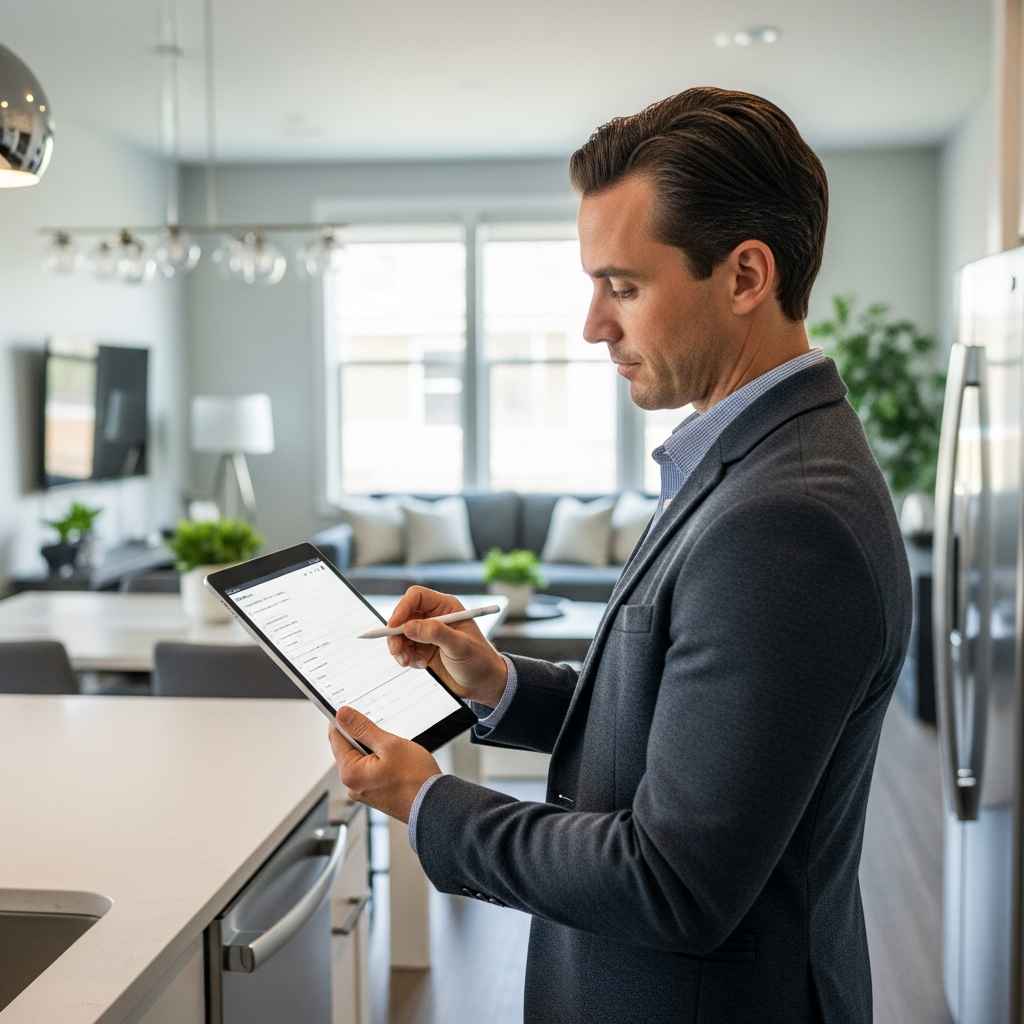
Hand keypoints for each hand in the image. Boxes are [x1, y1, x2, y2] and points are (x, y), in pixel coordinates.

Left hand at [329, 707, 440, 822]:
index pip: (336, 738)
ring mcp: (363, 791)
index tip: (351, 709)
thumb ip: (363, 728)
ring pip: (361, 758)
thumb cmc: (415, 778)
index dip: (342, 720)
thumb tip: (342, 715)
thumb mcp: (389, 745)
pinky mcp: (374, 793)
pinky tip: (395, 760)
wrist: (434, 805)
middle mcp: (352, 785)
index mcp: (351, 773)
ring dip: (373, 748)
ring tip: (393, 748)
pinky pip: (370, 769)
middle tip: (382, 729)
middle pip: (348, 748)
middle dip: (362, 735)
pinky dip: (379, 760)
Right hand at [386, 587, 508, 708]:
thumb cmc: (479, 660)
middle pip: (404, 616)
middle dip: (397, 633)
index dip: (403, 608)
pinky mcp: (423, 649)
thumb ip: (435, 634)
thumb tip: (408, 626)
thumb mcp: (460, 646)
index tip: (394, 625)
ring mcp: (427, 634)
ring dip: (400, 648)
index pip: (417, 597)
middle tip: (396, 650)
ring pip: (401, 634)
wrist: (482, 684)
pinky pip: (405, 649)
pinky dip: (407, 658)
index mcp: (446, 607)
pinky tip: (421, 665)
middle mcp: (435, 618)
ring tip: (409, 662)